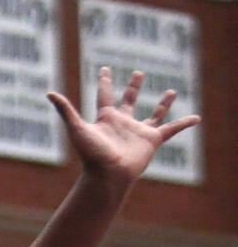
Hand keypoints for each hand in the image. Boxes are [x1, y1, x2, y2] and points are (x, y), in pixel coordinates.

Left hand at [49, 68, 199, 189]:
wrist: (107, 176)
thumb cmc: (92, 155)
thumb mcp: (77, 128)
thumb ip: (65, 110)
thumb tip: (49, 93)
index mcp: (106, 119)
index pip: (104, 95)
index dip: (104, 82)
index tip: (103, 70)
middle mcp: (123, 123)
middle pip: (129, 101)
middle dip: (133, 87)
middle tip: (138, 74)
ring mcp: (138, 132)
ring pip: (153, 114)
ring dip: (162, 103)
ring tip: (171, 92)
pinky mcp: (152, 140)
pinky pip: (171, 130)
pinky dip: (184, 124)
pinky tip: (196, 118)